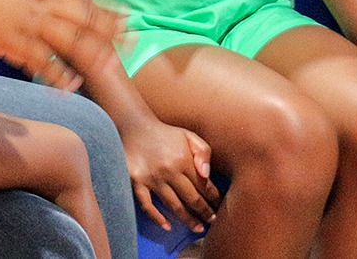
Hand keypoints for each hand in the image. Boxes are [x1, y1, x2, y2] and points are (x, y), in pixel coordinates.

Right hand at [0, 0, 124, 92]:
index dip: (105, 9)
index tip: (126, 15)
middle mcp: (39, 5)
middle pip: (83, 18)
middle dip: (110, 30)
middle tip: (132, 41)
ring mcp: (27, 23)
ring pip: (68, 39)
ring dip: (91, 54)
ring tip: (109, 68)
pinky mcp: (10, 40)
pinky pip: (40, 59)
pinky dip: (57, 72)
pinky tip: (70, 84)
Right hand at [120, 117, 218, 231]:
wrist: (135, 128)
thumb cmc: (166, 134)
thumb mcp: (189, 136)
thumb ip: (203, 152)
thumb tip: (207, 176)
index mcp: (184, 159)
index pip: (203, 184)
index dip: (213, 197)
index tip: (220, 207)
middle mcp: (169, 171)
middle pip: (191, 197)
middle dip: (204, 211)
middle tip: (213, 221)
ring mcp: (152, 179)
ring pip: (173, 205)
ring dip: (187, 218)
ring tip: (198, 228)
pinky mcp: (137, 183)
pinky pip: (147, 205)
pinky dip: (157, 217)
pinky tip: (167, 226)